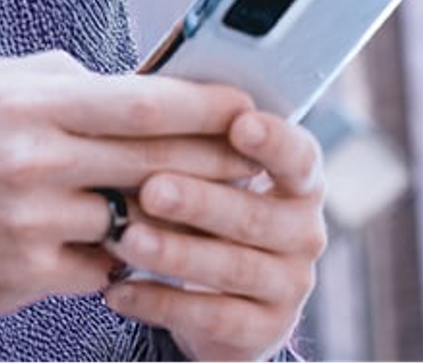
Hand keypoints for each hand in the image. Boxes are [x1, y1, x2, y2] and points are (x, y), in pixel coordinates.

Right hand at [0, 51, 257, 319]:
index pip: (141, 102)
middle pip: (154, 162)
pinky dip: (120, 256)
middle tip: (256, 155)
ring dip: (173, 213)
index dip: (204, 106)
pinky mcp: (26, 276)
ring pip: (134, 220)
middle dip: (214, 159)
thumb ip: (52, 78)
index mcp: (28, 104)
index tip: (246, 104)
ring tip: (209, 202)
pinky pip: (101, 269)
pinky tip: (130, 243)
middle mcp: (35, 162)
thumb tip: (113, 82)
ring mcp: (33, 224)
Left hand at [103, 108, 326, 360]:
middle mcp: (304, 231)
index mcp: (298, 179)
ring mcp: (290, 284)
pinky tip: (118, 290)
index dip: (272, 140)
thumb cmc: (204, 197)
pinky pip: (211, 318)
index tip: (239, 123)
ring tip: (125, 239)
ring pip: (231, 267)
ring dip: (174, 253)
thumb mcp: (207, 165)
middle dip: (199, 200)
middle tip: (152, 188)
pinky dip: (160, 303)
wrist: (221, 290)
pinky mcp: (265, 330)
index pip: (298, 155)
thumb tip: (142, 90)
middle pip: (254, 214)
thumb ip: (193, 134)